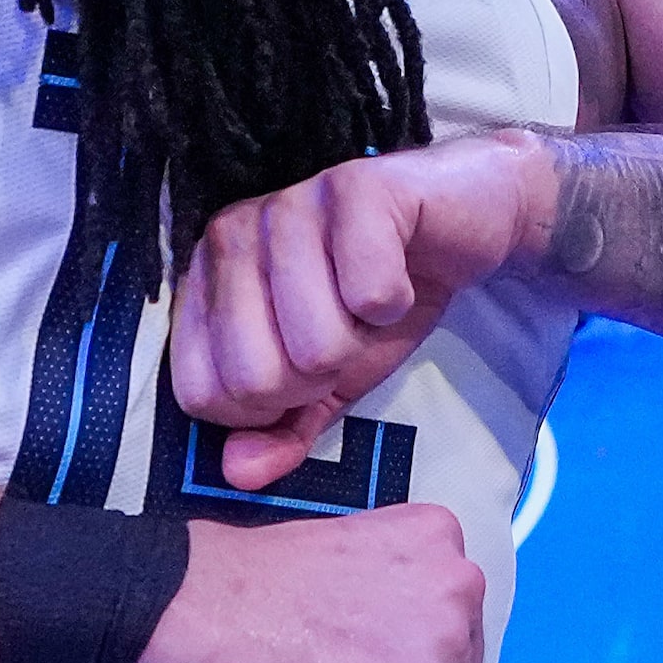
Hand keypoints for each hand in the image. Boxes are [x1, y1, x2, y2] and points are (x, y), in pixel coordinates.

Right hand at [134, 506, 486, 662]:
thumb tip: (410, 654)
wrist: (189, 608)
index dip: (399, 654)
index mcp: (435, 537)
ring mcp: (444, 648)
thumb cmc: (246, 588)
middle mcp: (456, 583)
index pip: (454, 629)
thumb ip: (398, 596)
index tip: (348, 648)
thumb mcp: (350, 562)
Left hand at [171, 133, 544, 491]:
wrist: (462, 221)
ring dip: (363, 341)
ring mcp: (287, 207)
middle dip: (318, 379)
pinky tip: (400, 274)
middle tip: (347, 336)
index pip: (200, 394)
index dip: (265, 411)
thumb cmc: (377, 297)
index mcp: (206, 283)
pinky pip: (369, 294)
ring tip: (371, 304)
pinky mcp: (352, 187)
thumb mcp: (327, 379)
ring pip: (315, 344)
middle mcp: (230, 238)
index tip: (305, 377)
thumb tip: (237, 475)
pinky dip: (400, 302)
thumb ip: (281, 429)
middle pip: (254, 378)